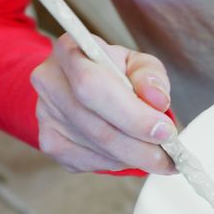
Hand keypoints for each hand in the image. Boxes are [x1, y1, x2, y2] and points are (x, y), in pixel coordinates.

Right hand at [30, 33, 177, 173]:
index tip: (165, 131)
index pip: (94, 86)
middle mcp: (50, 81)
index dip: (132, 114)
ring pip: (95, 148)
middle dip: (138, 145)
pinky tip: (132, 155)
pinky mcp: (49, 141)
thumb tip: (157, 100)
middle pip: (95, 124)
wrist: (80, 84)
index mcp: (69, 50)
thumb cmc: (113, 72)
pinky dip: (117, 163)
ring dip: (133, 157)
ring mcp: (46, 114)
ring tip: (159, 157)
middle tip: (167, 155)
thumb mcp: (137, 64)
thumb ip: (151, 77)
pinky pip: (89, 161)